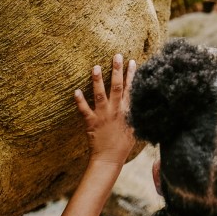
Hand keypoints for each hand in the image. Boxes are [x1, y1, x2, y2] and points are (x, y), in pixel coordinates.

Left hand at [74, 54, 136, 169]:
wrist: (110, 159)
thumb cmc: (123, 145)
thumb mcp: (135, 128)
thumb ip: (136, 114)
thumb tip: (141, 103)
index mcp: (127, 111)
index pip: (130, 89)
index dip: (132, 74)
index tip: (132, 61)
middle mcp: (116, 110)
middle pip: (117, 86)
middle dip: (117, 70)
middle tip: (116, 56)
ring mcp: (103, 115)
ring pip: (100, 94)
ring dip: (98, 80)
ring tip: (95, 67)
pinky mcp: (91, 122)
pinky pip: (84, 110)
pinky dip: (80, 101)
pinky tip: (76, 91)